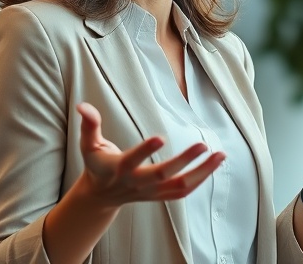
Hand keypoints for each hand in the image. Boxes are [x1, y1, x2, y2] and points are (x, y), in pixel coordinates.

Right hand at [75, 102, 224, 206]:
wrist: (100, 196)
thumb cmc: (97, 163)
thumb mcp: (88, 144)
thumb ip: (89, 125)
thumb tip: (82, 105)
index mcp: (117, 168)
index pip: (132, 160)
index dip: (145, 151)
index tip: (160, 137)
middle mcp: (135, 183)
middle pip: (161, 175)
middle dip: (183, 161)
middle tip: (203, 144)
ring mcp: (149, 193)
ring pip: (179, 187)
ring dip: (202, 173)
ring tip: (220, 155)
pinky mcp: (159, 197)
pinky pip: (183, 192)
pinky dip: (201, 180)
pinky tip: (214, 164)